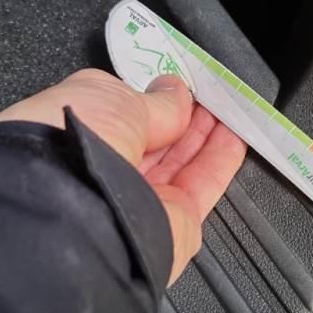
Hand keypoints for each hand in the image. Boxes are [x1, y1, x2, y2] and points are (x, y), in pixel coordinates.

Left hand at [0, 68, 245, 284]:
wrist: (76, 209)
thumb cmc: (77, 137)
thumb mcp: (113, 99)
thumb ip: (155, 101)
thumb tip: (178, 92)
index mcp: (76, 139)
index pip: (121, 119)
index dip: (151, 103)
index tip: (177, 87)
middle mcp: (106, 173)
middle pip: (155, 144)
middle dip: (183, 118)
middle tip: (210, 94)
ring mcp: (141, 201)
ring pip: (181, 165)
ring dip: (205, 135)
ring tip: (228, 106)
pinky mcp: (175, 224)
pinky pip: (203, 186)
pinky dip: (221, 159)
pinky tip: (236, 134)